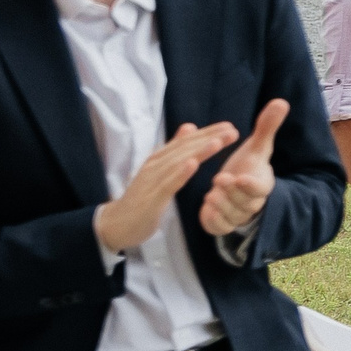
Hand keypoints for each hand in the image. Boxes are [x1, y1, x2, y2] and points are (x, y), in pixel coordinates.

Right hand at [94, 121, 238, 252]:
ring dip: (198, 151)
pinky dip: (181, 173)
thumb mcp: (160, 171)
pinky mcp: (151, 197)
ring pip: (178, 162)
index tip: (229, 126)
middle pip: (184, 148)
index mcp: (159, 159)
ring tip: (218, 142)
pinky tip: (194, 164)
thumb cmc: (142, 198)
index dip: (207, 133)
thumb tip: (190, 126)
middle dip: (209, 138)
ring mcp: (152, 180)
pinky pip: (168, 183)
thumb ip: (174, 150)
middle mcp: (155, 165)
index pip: (185, 142)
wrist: (117, 223)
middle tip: (232, 131)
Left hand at [198, 99, 288, 237]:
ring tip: (211, 194)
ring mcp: (238, 216)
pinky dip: (213, 220)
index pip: (260, 188)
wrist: (239, 190)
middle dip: (231, 192)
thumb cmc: (247, 165)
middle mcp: (252, 203)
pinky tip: (206, 208)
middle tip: (219, 180)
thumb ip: (267, 126)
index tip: (240, 177)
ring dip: (220, 205)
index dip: (251, 184)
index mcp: (262, 184)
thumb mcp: (256, 147)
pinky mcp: (224, 225)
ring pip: (231, 216)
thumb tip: (281, 101)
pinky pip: (219, 228)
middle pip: (244, 203)